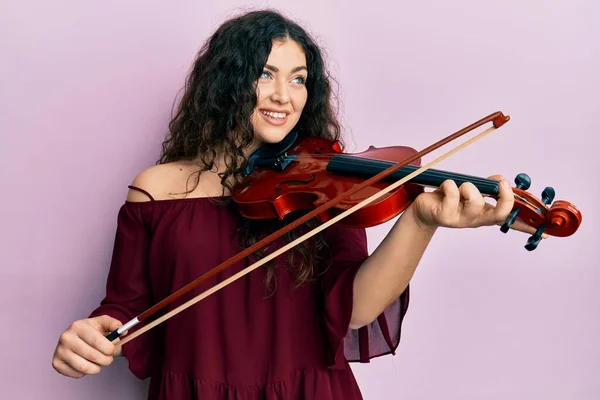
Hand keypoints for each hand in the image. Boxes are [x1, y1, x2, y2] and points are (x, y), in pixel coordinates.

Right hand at [51, 315, 125, 378]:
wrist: (78, 336)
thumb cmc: (93, 330)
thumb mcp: (104, 323)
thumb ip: (115, 324)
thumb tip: (122, 330)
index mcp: (78, 326)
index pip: (96, 341)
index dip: (108, 349)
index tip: (113, 351)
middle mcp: (65, 337)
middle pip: (91, 355)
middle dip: (105, 360)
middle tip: (108, 359)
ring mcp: (59, 351)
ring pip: (83, 367)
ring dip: (96, 368)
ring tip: (99, 362)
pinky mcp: (56, 363)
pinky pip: (76, 374)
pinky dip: (85, 372)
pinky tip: (86, 363)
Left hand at [411, 175, 542, 235]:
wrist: (424, 209)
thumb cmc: (450, 198)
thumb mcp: (472, 191)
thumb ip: (489, 186)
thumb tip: (503, 180)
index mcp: (486, 214)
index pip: (511, 221)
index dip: (527, 225)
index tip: (545, 233)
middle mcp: (477, 219)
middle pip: (500, 214)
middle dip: (504, 197)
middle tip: (501, 184)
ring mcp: (461, 219)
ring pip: (474, 199)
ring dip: (467, 186)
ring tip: (459, 186)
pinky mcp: (445, 216)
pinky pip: (452, 192)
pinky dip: (449, 184)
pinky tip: (444, 188)